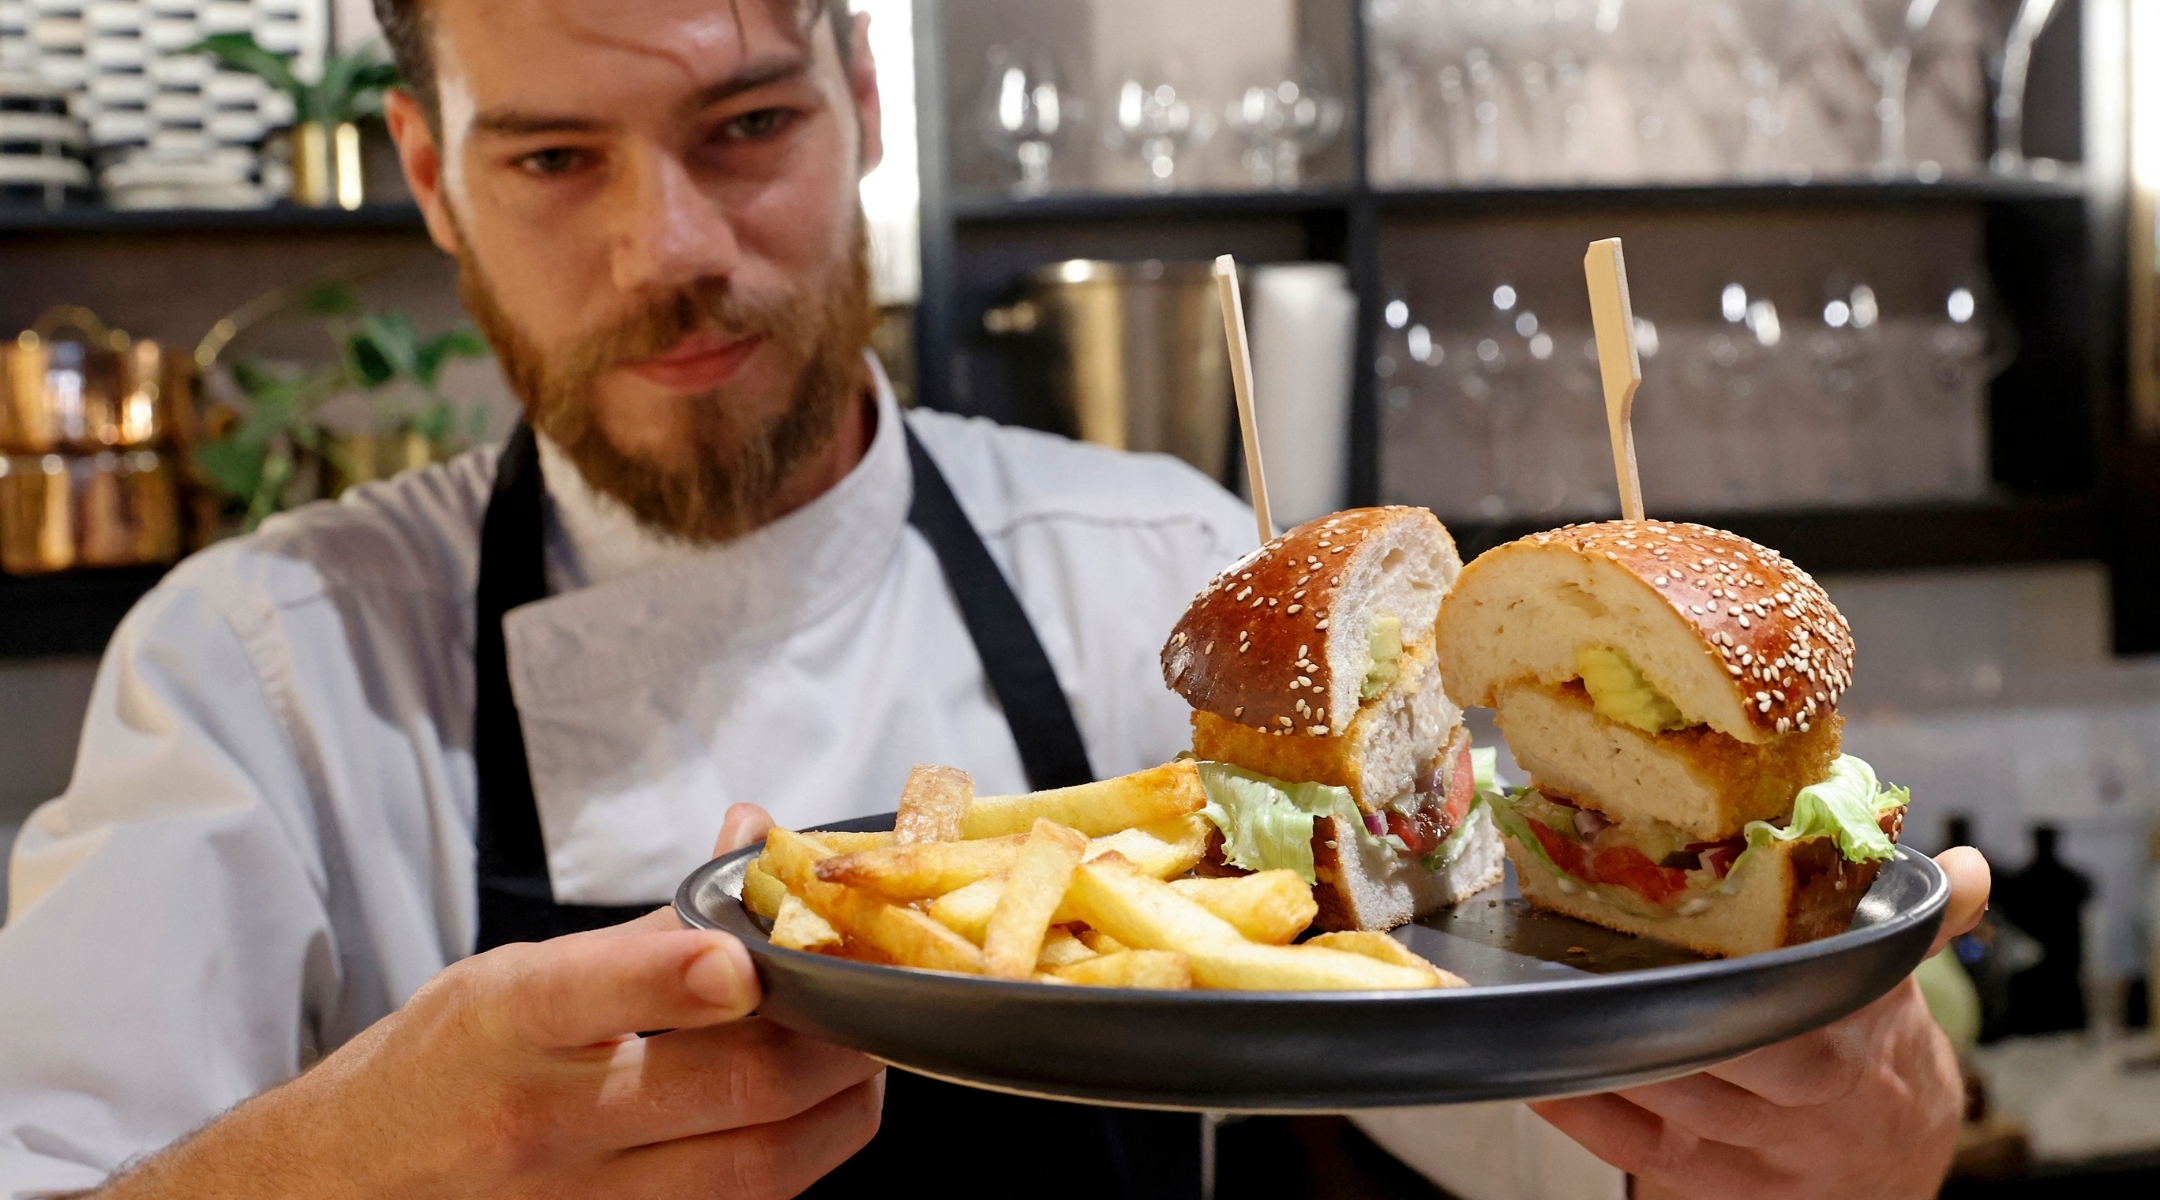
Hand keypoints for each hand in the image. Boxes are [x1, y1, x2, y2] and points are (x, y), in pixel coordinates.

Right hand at [98, 804, 876, 1199]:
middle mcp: (544, 1119)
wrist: (339, 1190)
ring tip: (865, 1058)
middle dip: (832, 1035)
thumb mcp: (512, 977)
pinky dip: (796, 1165)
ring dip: (839, 1106)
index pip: (598, 994)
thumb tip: (753, 841)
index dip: (679, 977)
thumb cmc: (441, 1069)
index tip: (743, 960)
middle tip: (874, 996)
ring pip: (758, 1165)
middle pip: (730, 1086)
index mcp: (512, 1023)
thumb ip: (648, 926)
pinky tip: (812, 1125)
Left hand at [1532, 847, 1990, 1199]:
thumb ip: (1918, 923)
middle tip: (1582, 959)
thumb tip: (1973, 866)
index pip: (1792, 998)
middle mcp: (1817, 1097)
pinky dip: (1592, 1114)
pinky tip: (1544, 1073)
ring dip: (1608, 1051)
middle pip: (1727, 1048)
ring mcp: (1772, 1151)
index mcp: (1857, 1033)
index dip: (1730, 973)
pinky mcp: (1728, 1190)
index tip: (1668, 929)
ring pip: (1679, 1099)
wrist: (1900, 1157)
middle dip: (1656, 1008)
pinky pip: (1649, 1151)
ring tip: (1544, 1001)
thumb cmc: (1874, 1046)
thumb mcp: (1895, 982)